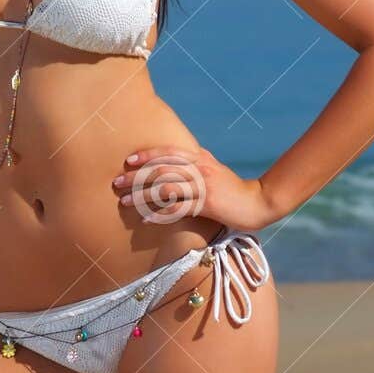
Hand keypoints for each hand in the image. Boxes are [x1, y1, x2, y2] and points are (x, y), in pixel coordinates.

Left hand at [111, 144, 278, 231]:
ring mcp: (203, 187)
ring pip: (166, 189)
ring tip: (124, 202)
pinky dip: (160, 215)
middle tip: (117, 182)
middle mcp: (200, 169)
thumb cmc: (232, 188)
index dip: (147, 155)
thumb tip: (175, 157)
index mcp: (200, 158)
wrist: (256, 202)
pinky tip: (146, 220)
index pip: (168, 152)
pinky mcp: (207, 205)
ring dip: (142, 196)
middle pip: (162, 169)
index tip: (128, 161)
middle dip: (136, 176)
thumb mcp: (213, 168)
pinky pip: (178, 210)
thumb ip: (196, 161)